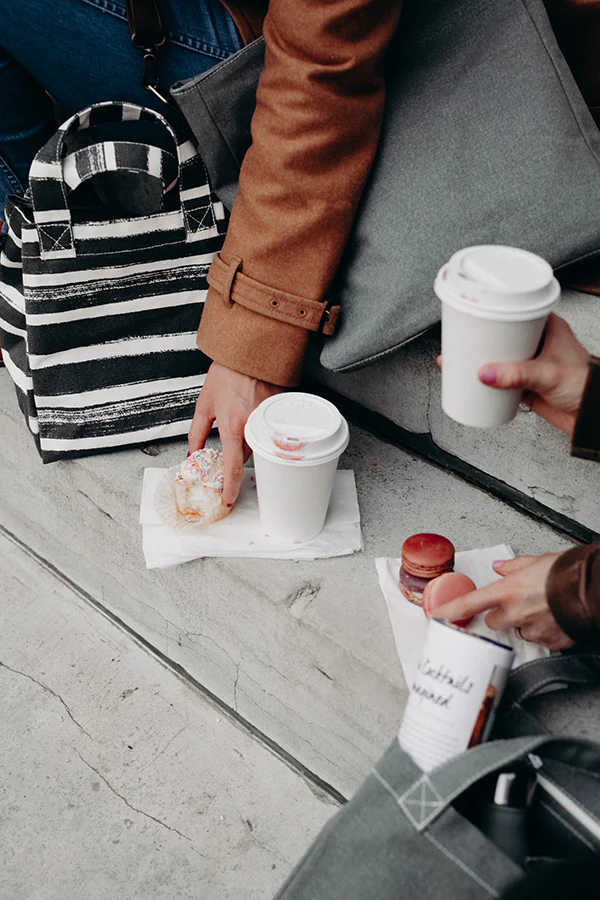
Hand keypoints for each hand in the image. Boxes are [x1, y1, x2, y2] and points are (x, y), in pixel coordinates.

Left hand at [188, 362, 281, 505]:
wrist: (250, 351)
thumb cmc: (227, 373)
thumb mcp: (205, 404)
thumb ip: (197, 432)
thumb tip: (192, 453)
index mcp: (233, 426)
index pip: (233, 467)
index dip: (230, 487)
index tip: (228, 501)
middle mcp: (253, 426)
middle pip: (246, 456)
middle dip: (235, 459)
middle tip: (227, 453)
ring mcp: (270, 420)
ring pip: (259, 445)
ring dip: (248, 444)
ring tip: (239, 426)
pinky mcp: (281, 413)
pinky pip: (271, 432)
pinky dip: (262, 432)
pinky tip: (254, 418)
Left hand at [430, 553, 573, 649]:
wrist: (593, 589)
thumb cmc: (566, 572)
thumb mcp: (535, 561)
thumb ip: (512, 567)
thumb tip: (499, 568)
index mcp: (506, 592)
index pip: (468, 604)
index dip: (448, 611)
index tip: (435, 616)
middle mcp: (515, 614)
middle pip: (494, 622)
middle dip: (501, 615)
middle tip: (516, 603)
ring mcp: (532, 631)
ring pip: (518, 631)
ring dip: (524, 623)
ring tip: (542, 608)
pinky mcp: (550, 642)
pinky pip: (540, 639)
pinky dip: (544, 631)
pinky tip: (555, 619)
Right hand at [478, 314, 590, 435]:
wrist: (591, 415)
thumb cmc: (586, 385)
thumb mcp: (548, 374)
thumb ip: (517, 375)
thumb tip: (487, 374)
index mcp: (548, 328)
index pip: (517, 314)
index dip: (496, 314)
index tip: (477, 317)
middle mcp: (538, 344)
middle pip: (504, 337)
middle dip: (485, 341)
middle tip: (466, 342)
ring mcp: (531, 364)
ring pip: (502, 358)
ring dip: (485, 361)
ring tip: (466, 361)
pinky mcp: (526, 384)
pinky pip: (503, 379)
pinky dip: (490, 380)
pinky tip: (479, 381)